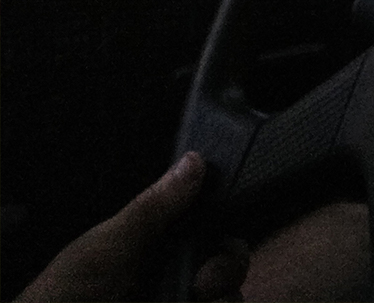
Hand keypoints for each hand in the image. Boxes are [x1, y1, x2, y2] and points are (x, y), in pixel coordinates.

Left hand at [17, 152, 247, 302]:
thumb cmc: (69, 288)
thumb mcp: (108, 245)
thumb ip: (153, 208)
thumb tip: (195, 160)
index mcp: (161, 237)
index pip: (211, 219)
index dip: (225, 220)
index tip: (224, 226)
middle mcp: (175, 269)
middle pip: (228, 259)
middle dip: (230, 266)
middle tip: (204, 283)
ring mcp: (177, 298)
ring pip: (228, 296)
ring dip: (225, 297)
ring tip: (197, 300)